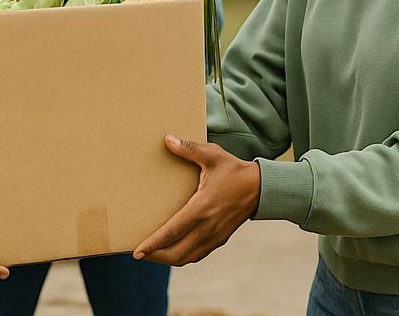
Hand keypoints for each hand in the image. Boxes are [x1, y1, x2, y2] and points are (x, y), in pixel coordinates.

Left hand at [133, 135, 259, 265]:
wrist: (261, 188)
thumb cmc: (234, 170)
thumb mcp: (212, 155)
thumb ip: (188, 149)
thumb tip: (167, 140)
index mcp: (201, 208)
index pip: (172, 232)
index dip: (153, 244)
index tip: (137, 251)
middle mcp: (207, 227)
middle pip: (176, 253)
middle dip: (155, 256)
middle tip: (138, 253)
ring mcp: (214, 236)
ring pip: (186, 258)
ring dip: (167, 259)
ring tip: (152, 254)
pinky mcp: (219, 239)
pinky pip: (196, 255)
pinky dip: (182, 257)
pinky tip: (172, 251)